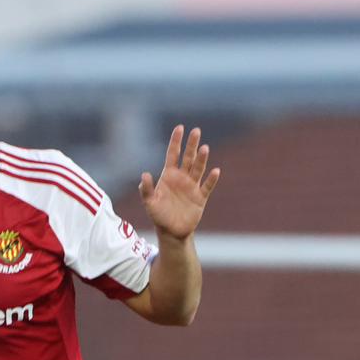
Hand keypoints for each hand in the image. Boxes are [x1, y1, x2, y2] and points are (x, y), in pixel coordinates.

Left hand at [138, 126, 220, 240]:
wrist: (171, 231)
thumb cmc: (158, 215)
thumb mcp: (149, 202)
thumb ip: (146, 189)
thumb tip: (144, 174)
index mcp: (169, 175)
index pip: (173, 154)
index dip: (176, 141)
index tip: (180, 127)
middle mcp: (182, 178)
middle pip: (188, 157)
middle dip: (191, 144)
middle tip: (196, 131)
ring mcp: (192, 186)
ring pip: (198, 169)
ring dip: (202, 159)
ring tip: (204, 148)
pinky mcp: (200, 197)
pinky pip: (207, 186)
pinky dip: (211, 179)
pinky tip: (215, 171)